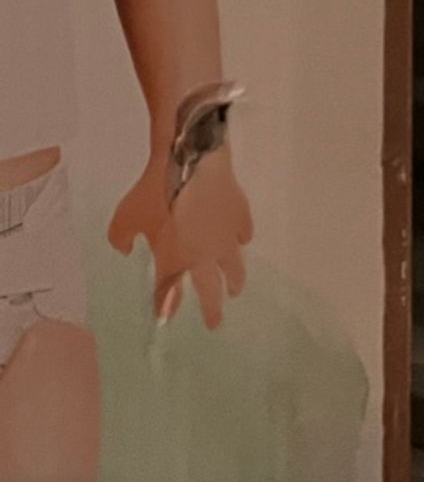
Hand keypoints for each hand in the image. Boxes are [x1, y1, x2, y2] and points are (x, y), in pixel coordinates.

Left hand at [108, 147, 253, 328]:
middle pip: (211, 290)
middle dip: (212, 309)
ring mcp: (226, 236)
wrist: (190, 158)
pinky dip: (241, 239)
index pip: (169, 292)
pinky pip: (244, 234)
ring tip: (235, 287)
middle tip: (214, 322)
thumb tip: (126, 250)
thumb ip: (121, 237)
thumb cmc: (156, 190)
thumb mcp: (126, 215)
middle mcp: (204, 256)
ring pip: (234, 267)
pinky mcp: (240, 214)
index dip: (166, 305)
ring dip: (234, 280)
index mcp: (175, 259)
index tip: (165, 315)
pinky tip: (240, 238)